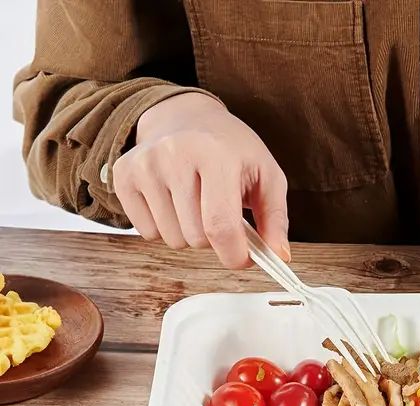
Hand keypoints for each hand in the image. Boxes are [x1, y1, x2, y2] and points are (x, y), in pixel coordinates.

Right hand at [113, 93, 289, 267]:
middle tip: (218, 212)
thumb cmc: (232, 150)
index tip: (242, 258)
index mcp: (216, 154)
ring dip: (189, 234)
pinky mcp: (124, 175)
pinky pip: (147, 232)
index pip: (221, 226)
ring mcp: (145, 164)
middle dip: (214, 239)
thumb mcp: (266, 176)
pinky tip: (173, 201)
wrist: (187, 117)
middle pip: (196, 237)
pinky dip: (164, 227)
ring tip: (196, 204)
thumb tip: (278, 255)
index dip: (234, 255)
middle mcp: (175, 154)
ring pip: (172, 239)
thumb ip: (275, 218)